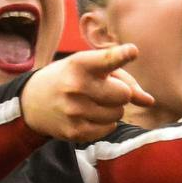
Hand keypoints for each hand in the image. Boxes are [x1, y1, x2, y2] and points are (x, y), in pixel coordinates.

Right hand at [21, 44, 155, 142]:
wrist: (32, 101)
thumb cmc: (71, 78)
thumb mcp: (90, 69)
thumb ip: (123, 80)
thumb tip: (150, 101)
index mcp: (79, 64)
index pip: (105, 60)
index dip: (121, 55)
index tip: (132, 51)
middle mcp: (75, 86)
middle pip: (123, 94)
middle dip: (120, 93)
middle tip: (105, 90)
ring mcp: (74, 111)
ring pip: (118, 114)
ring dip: (112, 109)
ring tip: (93, 102)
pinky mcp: (74, 131)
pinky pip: (109, 128)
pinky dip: (105, 123)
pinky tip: (89, 115)